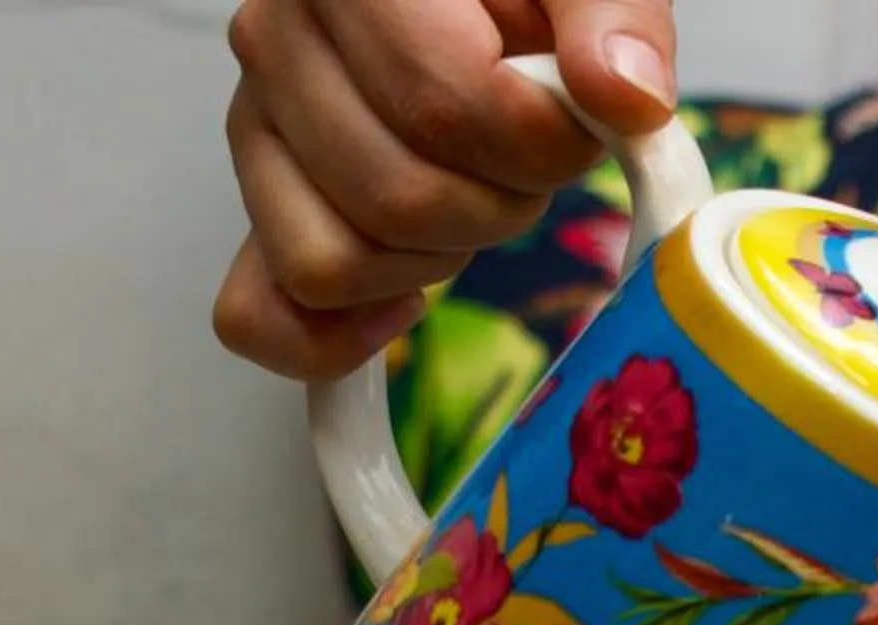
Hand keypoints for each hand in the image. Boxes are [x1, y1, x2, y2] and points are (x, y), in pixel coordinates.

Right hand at [214, 0, 677, 380]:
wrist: (468, 0)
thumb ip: (612, 16)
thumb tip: (624, 95)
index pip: (445, 109)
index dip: (540, 149)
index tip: (580, 125)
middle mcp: (276, 38)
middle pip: (398, 198)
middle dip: (498, 206)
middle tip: (528, 162)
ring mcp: (254, 124)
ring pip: (335, 262)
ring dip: (434, 259)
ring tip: (471, 192)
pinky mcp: (257, 200)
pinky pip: (259, 312)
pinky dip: (335, 337)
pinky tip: (406, 299)